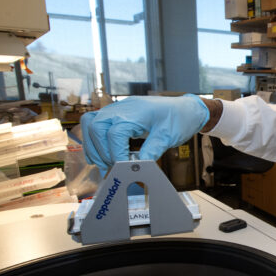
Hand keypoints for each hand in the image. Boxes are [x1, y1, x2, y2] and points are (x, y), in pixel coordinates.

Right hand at [80, 94, 209, 171]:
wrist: (185, 109)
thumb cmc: (178, 119)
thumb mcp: (168, 137)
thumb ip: (152, 151)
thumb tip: (137, 167)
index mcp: (136, 112)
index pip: (115, 133)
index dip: (116, 154)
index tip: (124, 168)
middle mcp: (122, 108)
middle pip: (96, 126)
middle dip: (101, 150)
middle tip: (113, 166)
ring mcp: (117, 109)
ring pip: (90, 123)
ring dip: (93, 145)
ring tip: (105, 163)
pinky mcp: (116, 114)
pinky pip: (94, 123)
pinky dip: (93, 139)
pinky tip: (103, 155)